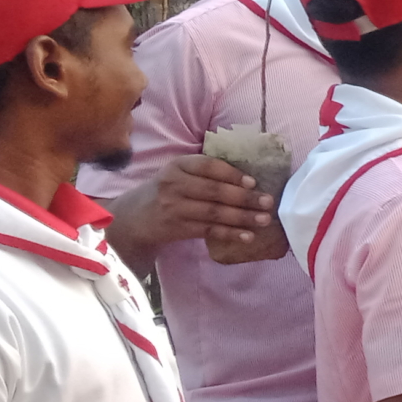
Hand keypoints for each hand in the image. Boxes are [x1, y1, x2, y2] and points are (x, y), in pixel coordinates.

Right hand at [140, 155, 279, 249]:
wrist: (133, 217)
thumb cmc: (167, 192)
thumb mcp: (178, 174)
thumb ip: (205, 173)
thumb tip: (249, 179)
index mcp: (178, 165)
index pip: (208, 166)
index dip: (232, 174)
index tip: (253, 182)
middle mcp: (174, 184)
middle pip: (215, 191)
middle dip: (245, 198)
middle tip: (268, 202)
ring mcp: (174, 207)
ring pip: (214, 212)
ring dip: (242, 217)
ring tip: (264, 219)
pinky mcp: (176, 228)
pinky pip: (208, 230)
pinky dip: (230, 233)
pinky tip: (247, 236)